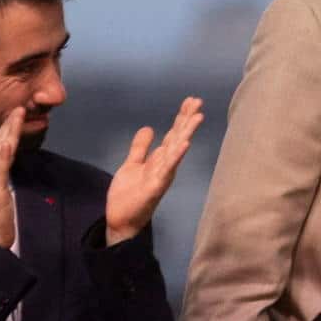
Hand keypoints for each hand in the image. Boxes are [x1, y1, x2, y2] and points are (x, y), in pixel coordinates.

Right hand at [0, 108, 23, 249]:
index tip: (17, 111)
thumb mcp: (1, 187)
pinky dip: (4, 154)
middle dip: (9, 124)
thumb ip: (4, 171)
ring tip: (17, 116)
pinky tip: (10, 142)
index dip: (7, 127)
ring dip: (8, 132)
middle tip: (20, 107)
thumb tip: (13, 156)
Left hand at [103, 97, 205, 243]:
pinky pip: (168, 169)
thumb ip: (141, 148)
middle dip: (187, 119)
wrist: (122, 219)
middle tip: (198, 101)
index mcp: (160, 159)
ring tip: (197, 117)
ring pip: (176, 150)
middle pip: (178, 137)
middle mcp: (166, 165)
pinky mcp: (156, 186)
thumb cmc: (129, 195)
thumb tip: (149, 128)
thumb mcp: (132, 165)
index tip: (190, 101)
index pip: (173, 134)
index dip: (181, 117)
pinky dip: (177, 156)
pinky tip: (185, 144)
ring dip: (187, 133)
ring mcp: (163, 175)